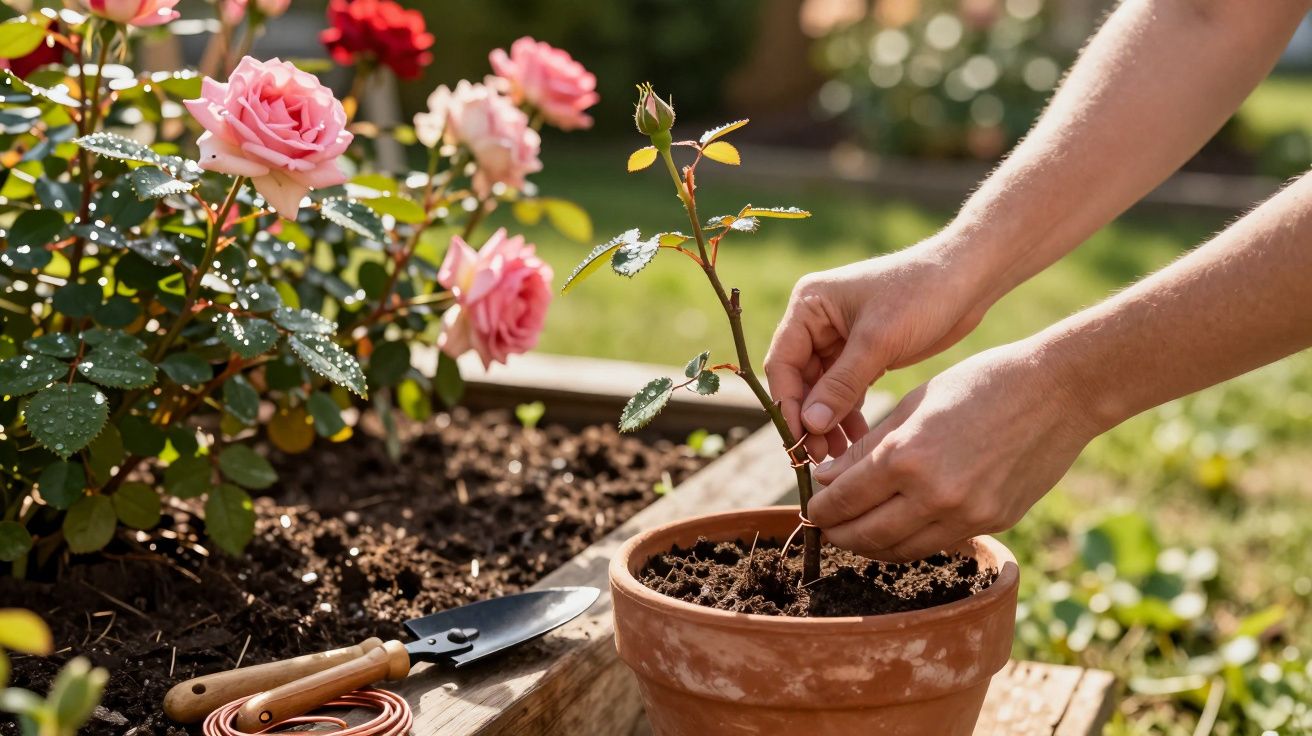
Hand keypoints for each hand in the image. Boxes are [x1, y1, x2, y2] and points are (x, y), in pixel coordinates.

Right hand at [764, 235, 990, 459]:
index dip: (788, 404)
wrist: (968, 278)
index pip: (783, 362)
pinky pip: (845, 389)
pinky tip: (857, 437)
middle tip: (820, 456)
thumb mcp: (878, 341)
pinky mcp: (864, 352)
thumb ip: (841, 385)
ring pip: (822, 389)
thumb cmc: (921, 294)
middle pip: (800, 380)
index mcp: (809, 305)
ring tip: (840, 453)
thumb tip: (809, 425)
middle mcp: (817, 321)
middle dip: (809, 418)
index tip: (799, 440)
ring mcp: (839, 337)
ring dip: (828, 420)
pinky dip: (849, 412)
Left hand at [807, 342, 1098, 561]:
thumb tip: (826, 479)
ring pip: (900, 550)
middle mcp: (933, 494)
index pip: (844, 499)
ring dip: (871, 546)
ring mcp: (966, 514)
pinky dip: (909, 541)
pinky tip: (898, 528)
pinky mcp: (992, 522)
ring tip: (856, 533)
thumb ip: (866, 447)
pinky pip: (937, 543)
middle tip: (826, 527)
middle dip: (838, 534)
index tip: (811, 507)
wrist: (1058, 392)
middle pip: (865, 534)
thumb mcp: (912, 405)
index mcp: (906, 456)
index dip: (820, 508)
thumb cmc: (979, 383)